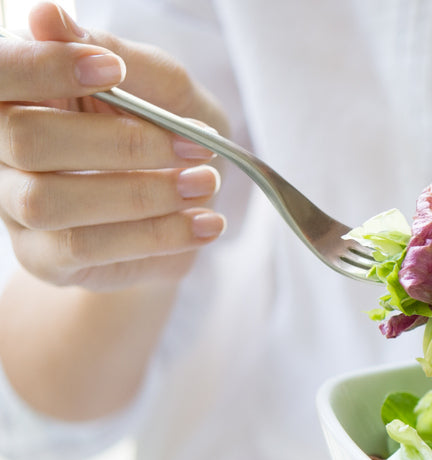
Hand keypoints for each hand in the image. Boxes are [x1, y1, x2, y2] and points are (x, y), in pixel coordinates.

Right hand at [0, 2, 228, 290]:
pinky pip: (85, 247)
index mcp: (18, 90)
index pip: (0, 72)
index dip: (45, 69)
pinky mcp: (45, 257)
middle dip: (121, 143)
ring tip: (205, 183)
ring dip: (141, 195)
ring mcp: (15, 206)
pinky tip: (205, 223)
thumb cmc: (167, 127)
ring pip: (50, 202)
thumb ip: (110, 52)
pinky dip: (156, 235)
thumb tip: (49, 16)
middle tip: (196, 145)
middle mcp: (1, 147)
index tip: (112, 71)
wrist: (189, 202)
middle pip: (24, 140)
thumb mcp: (158, 82)